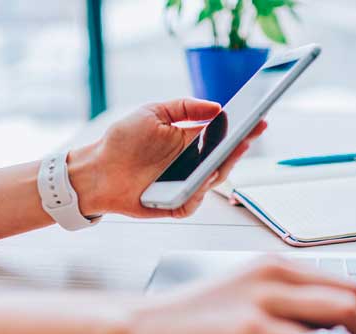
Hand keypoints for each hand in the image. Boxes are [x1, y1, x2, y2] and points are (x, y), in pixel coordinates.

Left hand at [66, 98, 266, 217]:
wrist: (97, 169)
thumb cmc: (122, 141)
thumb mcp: (153, 113)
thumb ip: (185, 107)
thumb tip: (216, 107)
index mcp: (190, 141)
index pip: (223, 135)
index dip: (242, 128)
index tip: (258, 118)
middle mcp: (192, 164)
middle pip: (224, 158)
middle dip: (239, 147)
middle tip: (249, 135)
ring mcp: (185, 185)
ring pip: (213, 180)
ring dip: (222, 167)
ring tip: (230, 152)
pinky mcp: (175, 204)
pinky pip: (194, 201)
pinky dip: (200, 192)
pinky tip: (203, 180)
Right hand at [107, 257, 355, 333]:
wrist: (137, 328)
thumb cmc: (182, 320)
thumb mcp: (240, 297)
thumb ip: (282, 304)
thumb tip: (325, 326)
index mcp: (273, 265)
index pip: (343, 281)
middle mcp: (274, 274)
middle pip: (353, 294)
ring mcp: (264, 300)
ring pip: (344, 313)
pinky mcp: (252, 330)